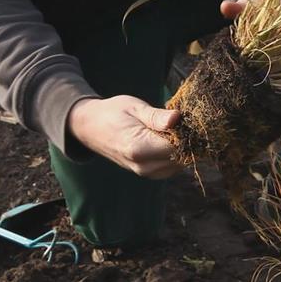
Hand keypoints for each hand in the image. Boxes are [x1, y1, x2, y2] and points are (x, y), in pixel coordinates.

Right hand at [68, 95, 183, 178]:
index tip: (189, 119)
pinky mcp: (149, 174)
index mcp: (139, 148)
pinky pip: (172, 167)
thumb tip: (177, 118)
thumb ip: (157, 116)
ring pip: (180, 164)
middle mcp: (143, 166)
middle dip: (188, 141)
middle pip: (182, 157)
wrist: (91, 128)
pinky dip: (176, 154)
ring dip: (183, 148)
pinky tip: (168, 139)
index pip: (178, 146)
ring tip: (173, 128)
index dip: (189, 133)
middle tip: (184, 121)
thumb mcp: (134, 107)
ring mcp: (146, 173)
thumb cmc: (113, 112)